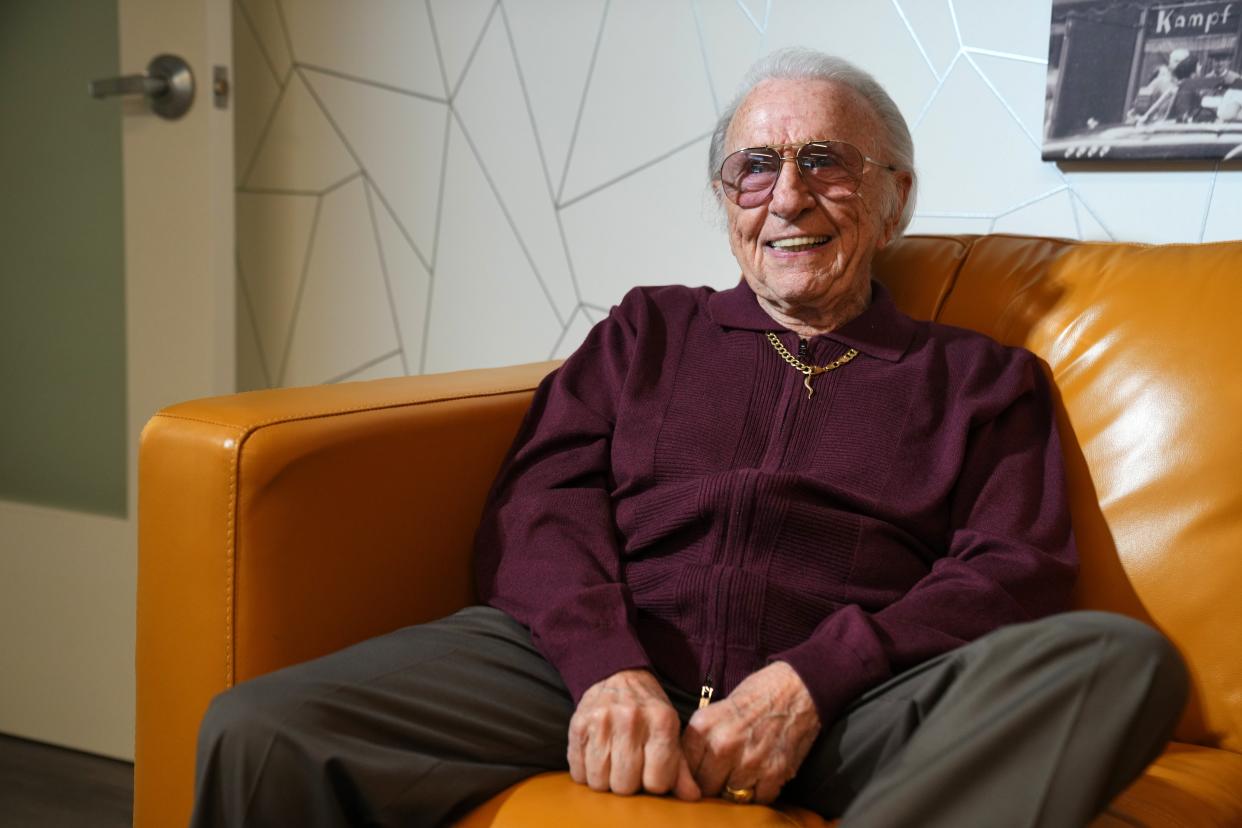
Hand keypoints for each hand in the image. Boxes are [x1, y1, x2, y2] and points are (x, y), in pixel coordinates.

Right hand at [567, 668, 700, 799]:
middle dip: (629, 784)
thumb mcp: (670, 731)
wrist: (618, 675)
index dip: (654, 784)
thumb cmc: (648, 711)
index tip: (652, 772)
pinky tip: (596, 760)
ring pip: (599, 782)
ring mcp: (601, 721)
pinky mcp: (577, 725)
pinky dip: (586, 774)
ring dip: (606, 781)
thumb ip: (680, 767)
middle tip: (631, 769)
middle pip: (625, 786)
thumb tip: (692, 797)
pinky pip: (577, 772)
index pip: (656, 782)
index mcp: (661, 721)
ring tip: (613, 765)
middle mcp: (630, 718)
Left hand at [682, 661, 820, 804]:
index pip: (686, 767)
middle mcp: (723, 746)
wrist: (797, 688)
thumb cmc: (757, 694)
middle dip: (713, 782)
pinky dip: (760, 792)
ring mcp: (749, 762)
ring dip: (736, 788)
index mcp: (705, 727)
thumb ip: (701, 737)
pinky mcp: (774, 773)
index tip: (702, 770)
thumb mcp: (717, 708)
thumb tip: (688, 765)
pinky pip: (758, 799)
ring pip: (730, 796)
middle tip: (723, 774)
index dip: (694, 771)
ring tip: (744, 772)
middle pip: (705, 787)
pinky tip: (762, 775)